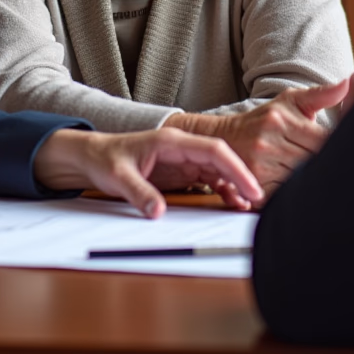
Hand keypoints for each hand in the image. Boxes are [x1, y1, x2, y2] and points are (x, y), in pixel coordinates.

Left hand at [32, 128, 264, 217]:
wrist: (93, 157)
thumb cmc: (105, 159)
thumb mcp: (118, 177)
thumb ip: (139, 193)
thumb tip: (158, 213)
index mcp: (171, 141)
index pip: (212, 149)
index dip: (234, 167)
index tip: (249, 187)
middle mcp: (181, 148)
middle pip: (221, 159)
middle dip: (242, 177)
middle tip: (260, 199)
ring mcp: (182, 159)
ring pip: (218, 169)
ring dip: (234, 185)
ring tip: (248, 205)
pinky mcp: (180, 171)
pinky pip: (208, 179)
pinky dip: (222, 190)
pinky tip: (232, 203)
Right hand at [164, 82, 349, 196]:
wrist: (226, 138)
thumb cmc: (265, 119)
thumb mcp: (290, 102)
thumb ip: (322, 94)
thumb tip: (349, 81)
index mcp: (282, 120)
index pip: (323, 140)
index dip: (340, 148)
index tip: (352, 152)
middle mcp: (269, 142)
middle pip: (314, 163)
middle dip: (330, 166)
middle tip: (348, 171)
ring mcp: (260, 166)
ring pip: (302, 180)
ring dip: (314, 181)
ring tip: (326, 180)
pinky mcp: (255, 186)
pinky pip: (285, 195)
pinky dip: (296, 194)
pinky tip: (305, 191)